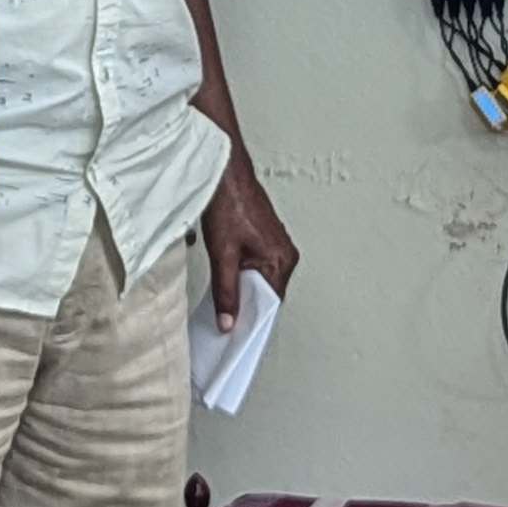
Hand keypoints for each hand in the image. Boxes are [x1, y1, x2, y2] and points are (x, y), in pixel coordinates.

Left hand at [201, 144, 300, 329]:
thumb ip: (226, 292)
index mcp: (281, 260)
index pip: (270, 304)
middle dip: (246, 304)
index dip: (252, 319)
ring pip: (260, 279)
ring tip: (223, 299)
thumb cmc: (228, 205)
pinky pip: (258, 266)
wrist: (225, 172)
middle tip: (224, 319)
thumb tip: (228, 322)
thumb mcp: (222, 256)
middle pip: (266, 293)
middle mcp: (285, 253)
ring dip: (243, 288)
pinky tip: (226, 276)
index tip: (235, 334)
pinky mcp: (267, 238)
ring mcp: (278, 245)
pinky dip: (243, 274)